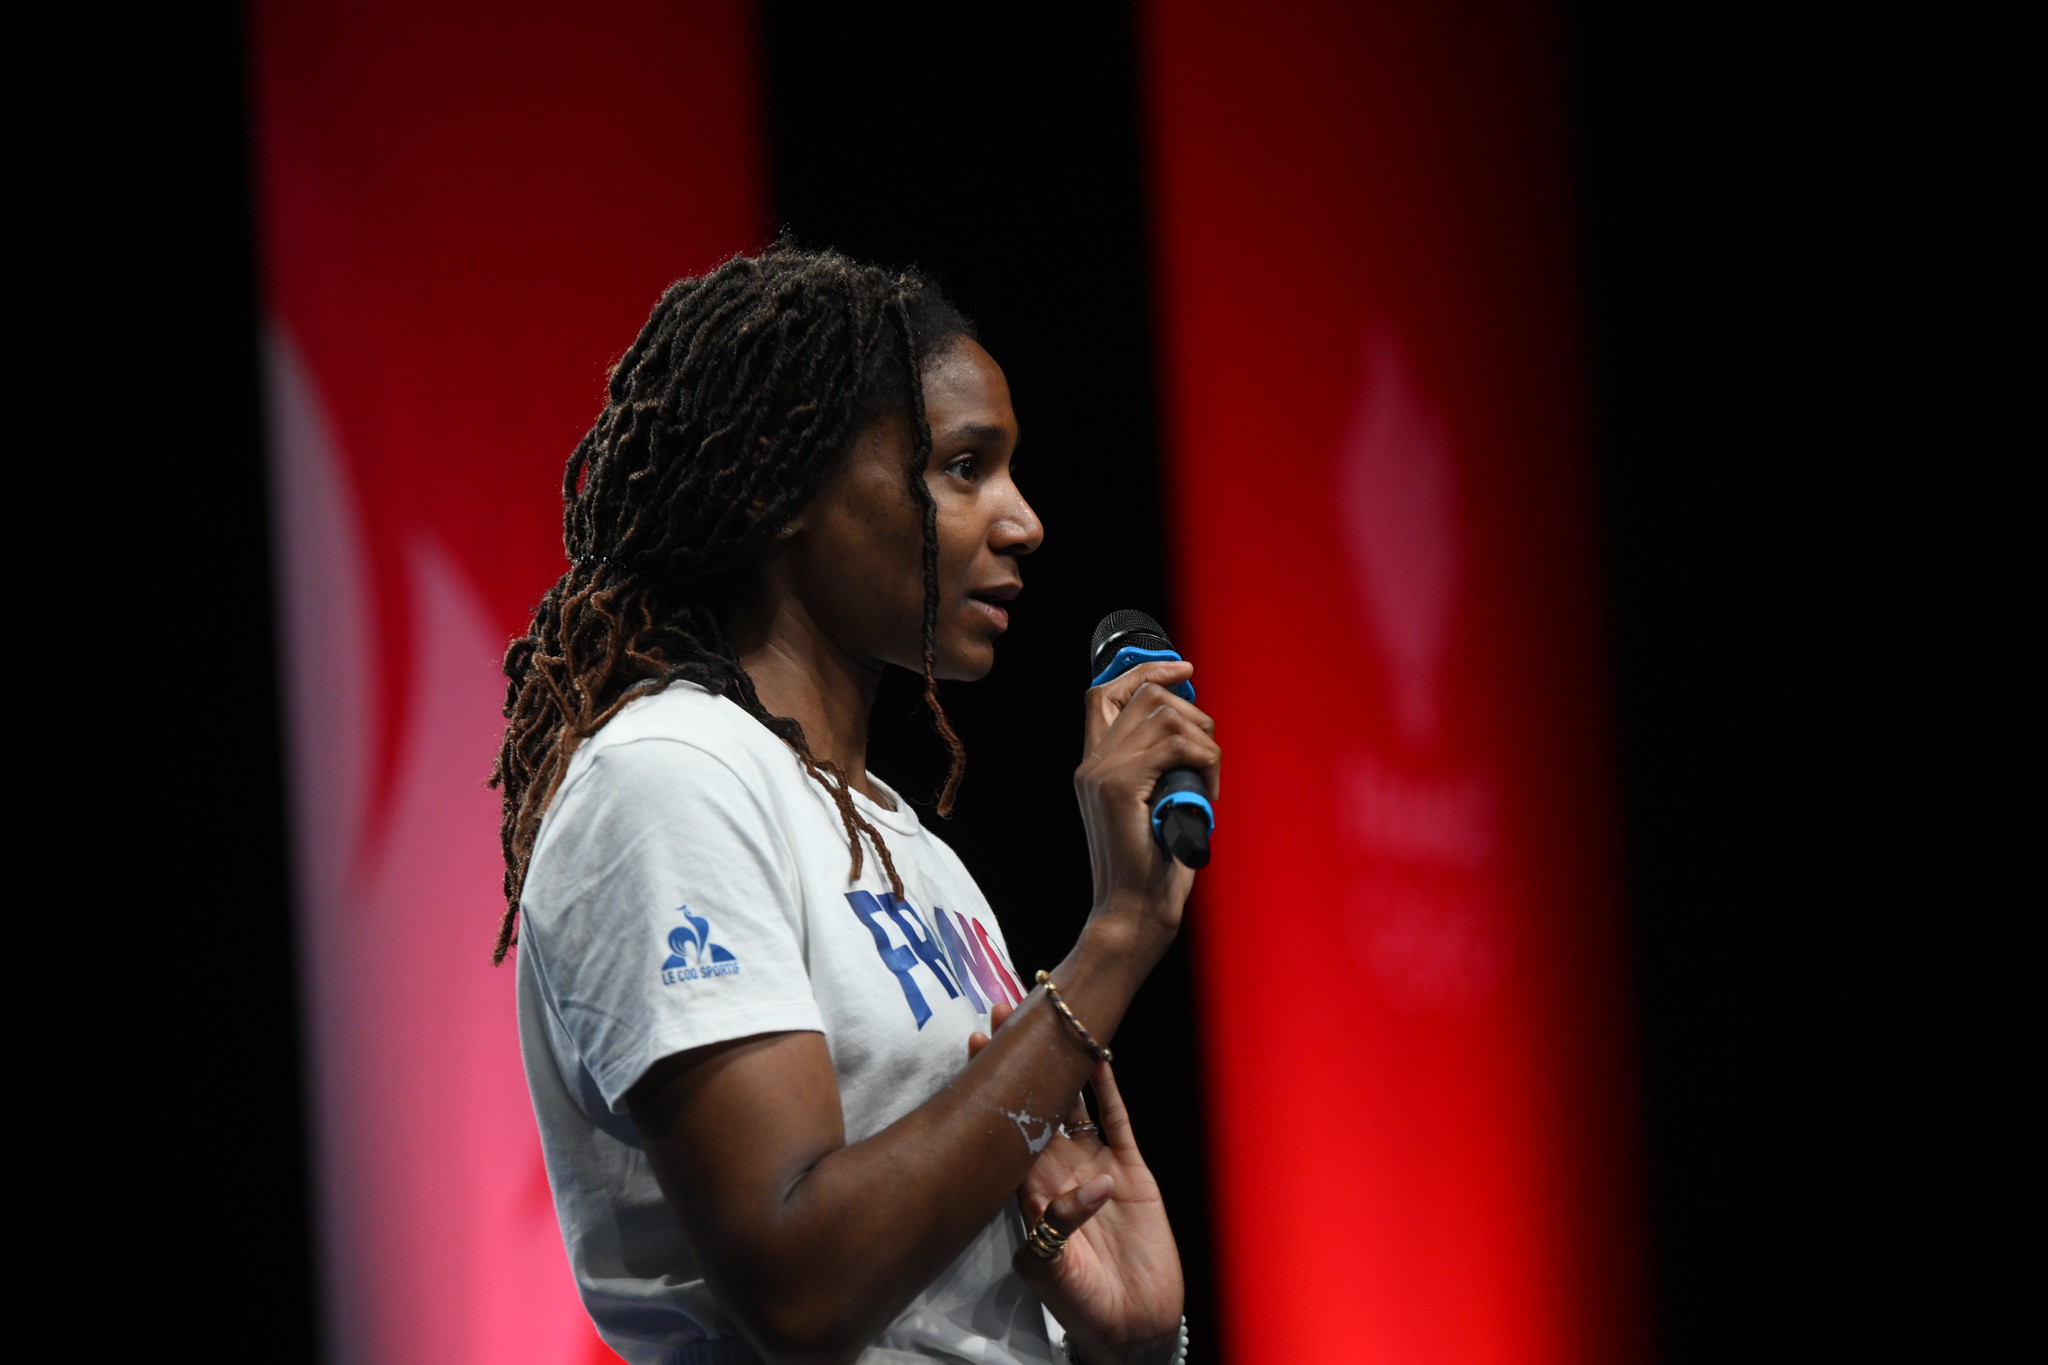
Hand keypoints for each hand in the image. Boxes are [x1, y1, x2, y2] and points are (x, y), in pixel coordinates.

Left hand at [970, 1003, 1184, 1363]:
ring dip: (1062, 1062)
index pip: (1004, 1128)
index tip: (977, 1046)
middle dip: (1021, 1060)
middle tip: (1004, 1011)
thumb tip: (1083, 1187)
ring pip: (1073, 1102)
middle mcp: (1056, 1169)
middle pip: (1034, 1102)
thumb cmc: (1082, 1306)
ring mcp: (1093, 1165)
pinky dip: (1109, 1088)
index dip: (992, 1088)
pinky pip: (1117, 1119)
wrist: (1133, 1324)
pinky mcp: (1131, 1169)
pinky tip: (1100, 1054)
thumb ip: (1056, 1231)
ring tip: (1050, 1017)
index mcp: (1028, 1191)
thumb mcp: (1052, 1274)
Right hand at [1074, 659, 1219, 946]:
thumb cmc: (1151, 870)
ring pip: (1165, 716)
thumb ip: (1159, 771)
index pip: (1105, 692)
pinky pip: (1177, 746)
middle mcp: (1091, 763)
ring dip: (1202, 742)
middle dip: (1191, 712)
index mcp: (1094, 766)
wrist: (1131, 914)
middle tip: (1208, 754)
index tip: (1183, 669)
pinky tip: (1206, 793)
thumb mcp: (1154, 808)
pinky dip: (1205, 763)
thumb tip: (1195, 733)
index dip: (1144, 670)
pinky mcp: (1120, 788)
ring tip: (1207, 782)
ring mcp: (1102, 773)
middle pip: (1144, 695)